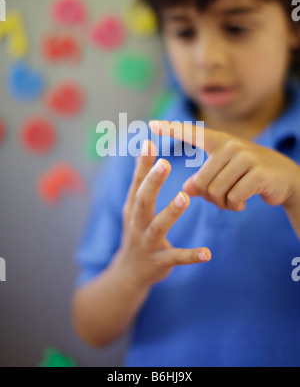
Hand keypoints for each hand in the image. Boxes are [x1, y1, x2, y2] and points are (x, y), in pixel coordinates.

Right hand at [118, 140, 210, 288]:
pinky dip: (191, 255)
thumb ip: (141, 181)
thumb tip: (146, 146)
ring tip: (185, 196)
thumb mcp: (134, 207)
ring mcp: (147, 243)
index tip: (149, 142)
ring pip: (158, 226)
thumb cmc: (136, 231)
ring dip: (171, 211)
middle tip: (164, 163)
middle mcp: (137, 223)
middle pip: (142, 200)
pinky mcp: (159, 262)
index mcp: (133, 208)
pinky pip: (176, 257)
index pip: (137, 182)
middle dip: (152, 182)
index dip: (142, 163)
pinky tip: (207, 253)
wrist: (129, 272)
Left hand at [149, 120, 299, 211]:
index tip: (151, 124)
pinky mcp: (257, 173)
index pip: (192, 133)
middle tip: (223, 199)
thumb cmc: (249, 175)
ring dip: (222, 203)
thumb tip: (187, 189)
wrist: (285, 179)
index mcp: (219, 141)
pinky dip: (234, 206)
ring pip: (215, 192)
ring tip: (233, 200)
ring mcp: (245, 158)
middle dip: (209, 198)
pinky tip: (242, 203)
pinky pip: (232, 198)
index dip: (171, 129)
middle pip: (200, 182)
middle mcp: (230, 146)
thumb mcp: (225, 173)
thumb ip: (204, 178)